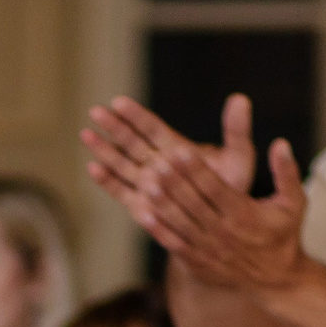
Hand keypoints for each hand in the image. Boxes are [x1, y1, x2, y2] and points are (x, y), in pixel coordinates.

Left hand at [84, 94, 308, 294]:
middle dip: (174, 182)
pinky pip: (174, 244)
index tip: (180, 151)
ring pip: (180, 223)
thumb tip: (281, 143)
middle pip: (193, 204)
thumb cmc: (284, 234)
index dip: (196, 170)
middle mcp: (224, 232)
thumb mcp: (294, 202)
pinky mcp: (197, 263)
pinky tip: (142, 214)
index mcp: (245, 214)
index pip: (216, 188)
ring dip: (162, 203)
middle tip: (156, 162)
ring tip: (145, 182)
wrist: (276, 280)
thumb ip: (287, 172)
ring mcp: (208, 249)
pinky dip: (158, 230)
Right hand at [84, 94, 252, 224]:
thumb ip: (237, 131)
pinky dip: (107, 181)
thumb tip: (240, 98)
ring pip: (121, 164)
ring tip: (85, 134)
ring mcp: (147, 185)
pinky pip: (121, 192)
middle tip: (94, 112)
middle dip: (113, 128)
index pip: (152, 128)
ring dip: (103, 150)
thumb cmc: (230, 191)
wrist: (222, 228)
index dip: (136, 116)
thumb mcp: (239, 159)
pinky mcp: (140, 207)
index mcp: (176, 149)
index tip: (119, 102)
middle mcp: (157, 164)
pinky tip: (92, 168)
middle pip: (132, 142)